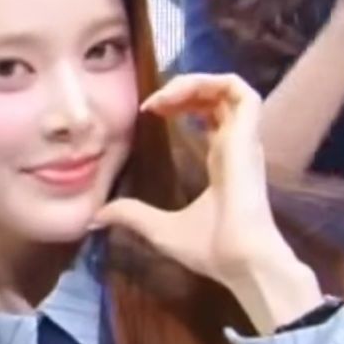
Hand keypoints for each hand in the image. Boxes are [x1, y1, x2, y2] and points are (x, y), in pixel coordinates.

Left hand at [92, 75, 323, 331]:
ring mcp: (244, 139)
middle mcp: (235, 146)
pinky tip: (178, 97)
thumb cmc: (210, 248)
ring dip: (193, 83)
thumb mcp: (158, 228)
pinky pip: (240, 91)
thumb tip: (96, 217)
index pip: (210, 119)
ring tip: (162, 98)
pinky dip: (210, 83)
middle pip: (217, 98)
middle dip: (183, 89)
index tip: (148, 114)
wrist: (240, 260)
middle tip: (152, 104)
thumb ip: (131, 215)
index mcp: (221, 162)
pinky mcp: (248, 135)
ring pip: (229, 87)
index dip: (181, 106)